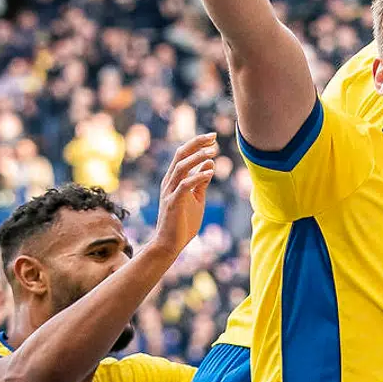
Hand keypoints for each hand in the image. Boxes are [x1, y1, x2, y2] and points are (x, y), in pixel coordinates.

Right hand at [151, 133, 217, 257]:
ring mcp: (169, 192)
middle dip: (196, 144)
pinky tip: (210, 172)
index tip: (212, 137)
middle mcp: (169, 182)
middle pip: (180, 156)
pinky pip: (184, 186)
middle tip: (213, 137)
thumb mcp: (196, 198)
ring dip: (198, 158)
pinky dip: (197, 177)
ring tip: (213, 152)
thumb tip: (209, 163)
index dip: (196, 144)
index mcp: (173, 179)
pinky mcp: (173, 203)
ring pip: (181, 168)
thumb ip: (201, 181)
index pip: (182, 155)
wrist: (170, 244)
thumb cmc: (183, 221)